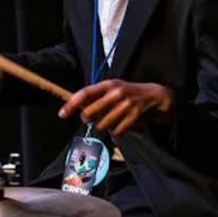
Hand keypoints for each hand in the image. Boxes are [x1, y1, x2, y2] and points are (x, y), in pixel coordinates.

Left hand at [58, 78, 173, 135]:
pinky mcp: (134, 116)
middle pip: (90, 113)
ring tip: (109, 120)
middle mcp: (115, 93)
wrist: (155, 95)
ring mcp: (125, 104)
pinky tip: (120, 125)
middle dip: (87, 119)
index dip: (71, 104)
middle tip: (90, 119)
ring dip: (103, 126)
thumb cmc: (128, 93)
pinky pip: (116, 131)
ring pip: (102, 124)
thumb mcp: (112, 88)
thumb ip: (96, 96)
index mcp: (108, 84)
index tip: (62, 113)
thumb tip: (75, 106)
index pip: (84, 93)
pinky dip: (115, 132)